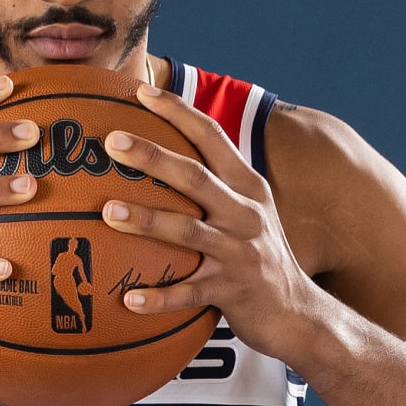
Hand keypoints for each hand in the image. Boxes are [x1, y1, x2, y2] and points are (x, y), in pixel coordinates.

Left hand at [100, 86, 322, 364]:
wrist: (298, 314)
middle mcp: (245, 215)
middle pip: (194, 177)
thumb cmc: (259, 259)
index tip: (142, 91)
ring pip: (187, 231)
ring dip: (146, 220)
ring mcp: (238, 253)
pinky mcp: (231, 292)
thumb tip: (167, 158)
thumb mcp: (249, 213)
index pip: (212, 137)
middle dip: (152, 156)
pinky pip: (187, 293)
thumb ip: (217, 185)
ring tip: (108, 212)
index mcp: (248, 187)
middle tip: (111, 142)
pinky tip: (127, 299)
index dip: (178, 112)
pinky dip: (158, 297)